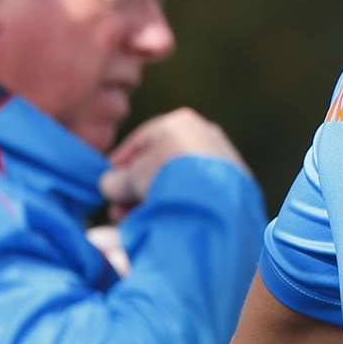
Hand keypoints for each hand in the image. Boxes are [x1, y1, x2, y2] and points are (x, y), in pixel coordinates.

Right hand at [99, 108, 249, 212]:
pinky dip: (180, 204)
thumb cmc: (165, 177)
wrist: (212, 197)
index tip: (106, 184)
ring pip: (179, 179)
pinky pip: (198, 191)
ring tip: (137, 221)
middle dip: (136, 189)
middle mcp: (205, 133)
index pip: (141, 141)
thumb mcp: (131, 178)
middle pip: (160, 163)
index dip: (119, 165)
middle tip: (119, 211)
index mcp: (179, 121)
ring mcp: (223, 157)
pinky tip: (165, 222)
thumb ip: (116, 180)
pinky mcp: (237, 183)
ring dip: (155, 199)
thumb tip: (109, 185)